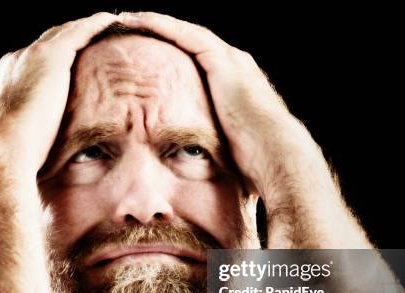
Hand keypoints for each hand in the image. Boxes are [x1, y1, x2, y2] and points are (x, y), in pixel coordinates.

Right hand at [0, 12, 119, 179]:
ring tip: (105, 25)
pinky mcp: (49, 56)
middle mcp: (12, 65)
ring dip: (82, 29)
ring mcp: (29, 57)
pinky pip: (79, 32)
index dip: (45, 70)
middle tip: (87, 42)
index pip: (27, 71)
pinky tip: (112, 22)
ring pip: (62, 34)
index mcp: (0, 87)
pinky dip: (95, 25)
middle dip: (64, 44)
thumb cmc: (6, 162)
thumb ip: (24, 146)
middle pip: (44, 47)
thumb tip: (33, 166)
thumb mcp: (13, 151)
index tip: (62, 74)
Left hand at [119, 12, 323, 198]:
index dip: (171, 53)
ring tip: (128, 19)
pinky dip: (161, 25)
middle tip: (132, 27)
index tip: (145, 55)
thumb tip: (189, 162)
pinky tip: (138, 20)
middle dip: (162, 32)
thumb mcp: (227, 147)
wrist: (277, 156)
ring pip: (186, 32)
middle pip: (190, 41)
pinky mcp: (222, 62)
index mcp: (235, 84)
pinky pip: (186, 35)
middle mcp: (234, 65)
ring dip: (156, 23)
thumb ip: (210, 142)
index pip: (197, 60)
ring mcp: (230, 61)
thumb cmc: (255, 162)